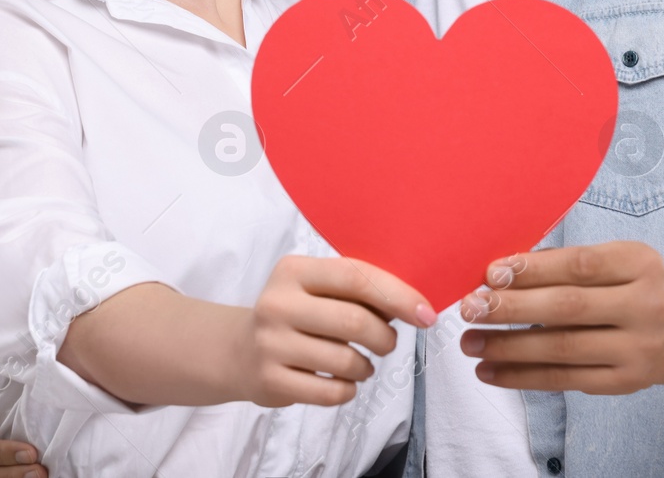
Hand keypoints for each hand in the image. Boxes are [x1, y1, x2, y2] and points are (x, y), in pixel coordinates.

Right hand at [233, 254, 436, 408]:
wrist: (238, 350)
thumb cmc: (296, 314)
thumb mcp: (316, 289)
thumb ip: (357, 290)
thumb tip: (415, 306)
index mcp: (294, 270)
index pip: (355, 276)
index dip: (397, 295)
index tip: (426, 315)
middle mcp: (277, 303)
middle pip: (353, 321)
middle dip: (385, 337)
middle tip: (388, 343)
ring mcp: (270, 344)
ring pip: (345, 361)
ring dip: (367, 367)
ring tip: (361, 364)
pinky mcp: (269, 381)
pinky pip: (331, 392)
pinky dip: (348, 389)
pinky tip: (343, 382)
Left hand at [456, 240, 663, 393]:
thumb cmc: (627, 284)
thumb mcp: (613, 261)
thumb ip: (565, 263)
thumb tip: (499, 274)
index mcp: (640, 263)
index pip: (581, 265)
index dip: (534, 269)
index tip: (491, 273)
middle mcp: (644, 306)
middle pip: (568, 308)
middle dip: (513, 308)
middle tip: (470, 308)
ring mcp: (636, 349)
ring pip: (562, 348)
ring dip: (508, 347)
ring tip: (469, 342)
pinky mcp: (623, 382)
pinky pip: (564, 380)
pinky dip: (522, 377)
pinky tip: (490, 370)